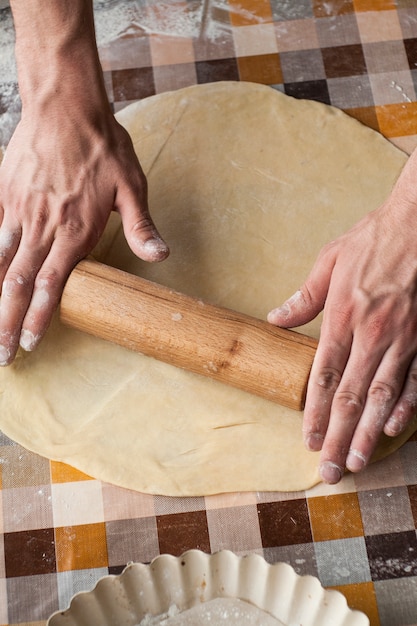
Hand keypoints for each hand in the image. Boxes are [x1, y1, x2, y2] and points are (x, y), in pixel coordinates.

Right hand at [0, 105, 167, 364]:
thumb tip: (160, 255)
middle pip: (17, 283)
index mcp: (74, 230)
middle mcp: (43, 226)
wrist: (64, 103)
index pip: (51, 284)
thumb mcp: (131, 185)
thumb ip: (140, 226)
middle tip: (2, 354)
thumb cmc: (102, 145)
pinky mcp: (6, 195)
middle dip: (6, 322)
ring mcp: (19, 211)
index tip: (31, 344)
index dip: (39, 318)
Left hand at [268, 154, 416, 482]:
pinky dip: (406, 406)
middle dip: (337, 435)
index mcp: (342, 317)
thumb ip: (304, 297)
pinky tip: (394, 429)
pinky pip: (416, 379)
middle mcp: (371, 335)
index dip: (313, 411)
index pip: (323, 376)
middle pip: (349, 395)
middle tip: (329, 470)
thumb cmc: (373, 240)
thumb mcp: (330, 261)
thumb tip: (275, 318)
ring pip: (381, 396)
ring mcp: (402, 340)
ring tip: (355, 461)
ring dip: (367, 432)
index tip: (306, 439)